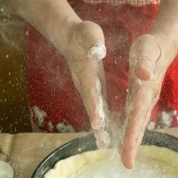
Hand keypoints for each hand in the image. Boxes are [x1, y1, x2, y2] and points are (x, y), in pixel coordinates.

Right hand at [59, 21, 110, 148]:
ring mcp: (88, 88)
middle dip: (97, 125)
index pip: (91, 92)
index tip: (99, 122)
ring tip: (105, 145)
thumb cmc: (82, 34)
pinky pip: (97, 108)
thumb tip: (98, 51)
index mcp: (86, 72)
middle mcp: (85, 84)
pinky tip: (107, 133)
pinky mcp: (92, 89)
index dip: (95, 107)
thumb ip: (93, 42)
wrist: (70, 37)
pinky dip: (101, 121)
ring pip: (94, 111)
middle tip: (103, 143)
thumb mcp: (89, 33)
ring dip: (99, 127)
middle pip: (92, 108)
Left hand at [119, 34, 171, 168]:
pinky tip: (126, 143)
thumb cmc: (150, 47)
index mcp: (145, 89)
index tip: (127, 148)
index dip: (132, 131)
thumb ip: (144, 61)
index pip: (137, 114)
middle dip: (133, 145)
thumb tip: (143, 73)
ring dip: (132, 142)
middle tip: (127, 164)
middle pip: (139, 125)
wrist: (161, 47)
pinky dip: (131, 133)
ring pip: (138, 126)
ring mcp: (145, 102)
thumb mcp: (146, 49)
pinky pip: (135, 120)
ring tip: (126, 160)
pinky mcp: (141, 101)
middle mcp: (146, 99)